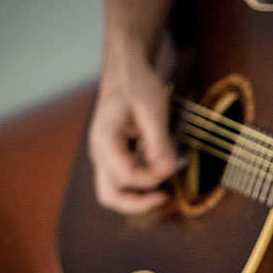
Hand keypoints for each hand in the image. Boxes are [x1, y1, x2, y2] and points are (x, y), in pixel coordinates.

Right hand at [88, 51, 175, 213]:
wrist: (126, 69)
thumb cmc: (137, 84)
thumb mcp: (153, 110)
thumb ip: (159, 142)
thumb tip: (168, 170)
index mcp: (105, 141)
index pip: (127, 176)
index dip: (153, 178)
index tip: (173, 167)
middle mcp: (99, 153)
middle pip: (110, 196)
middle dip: (138, 203)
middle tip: (166, 197)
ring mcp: (105, 155)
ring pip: (114, 191)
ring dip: (138, 197)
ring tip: (164, 191)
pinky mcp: (115, 154)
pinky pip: (122, 179)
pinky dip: (139, 185)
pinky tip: (159, 176)